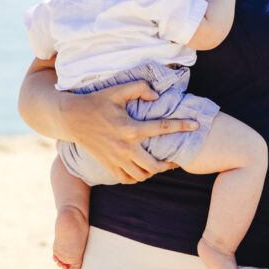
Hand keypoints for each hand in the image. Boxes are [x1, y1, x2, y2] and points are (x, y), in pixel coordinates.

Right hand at [62, 79, 197, 183]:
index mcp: (131, 128)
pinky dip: (137, 178)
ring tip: (158, 166)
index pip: (163, 128)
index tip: (196, 125)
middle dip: (169, 164)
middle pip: (155, 165)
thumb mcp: (118, 90)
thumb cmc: (97, 102)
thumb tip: (156, 96)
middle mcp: (125, 147)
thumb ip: (139, 88)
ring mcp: (116, 159)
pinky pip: (127, 179)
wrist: (72, 118)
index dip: (182, 126)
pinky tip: (142, 171)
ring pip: (142, 175)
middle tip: (175, 160)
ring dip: (153, 172)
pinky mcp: (108, 165)